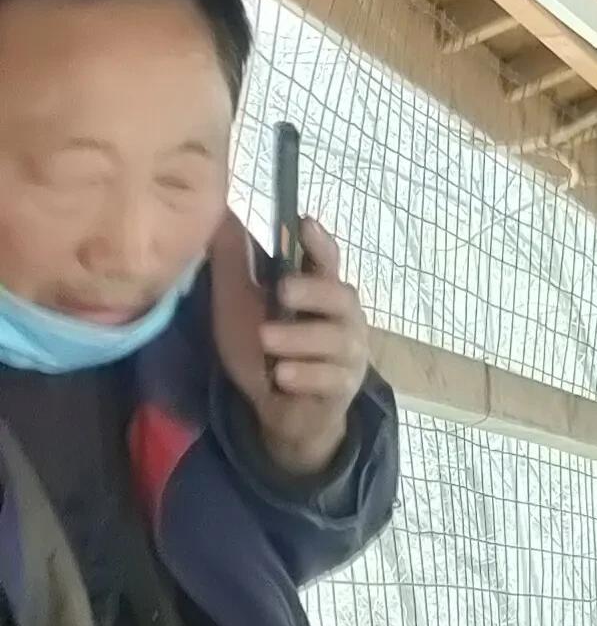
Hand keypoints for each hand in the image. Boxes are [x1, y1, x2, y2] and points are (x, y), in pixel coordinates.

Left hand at [210, 210, 370, 475]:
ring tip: (266, 338)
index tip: (303, 223)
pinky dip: (306, 375)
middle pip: (342, 297)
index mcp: (320, 292)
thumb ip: (235, 263)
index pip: (326, 260)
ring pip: (336, 340)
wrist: (277, 413)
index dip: (319, 242)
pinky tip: (282, 376)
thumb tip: (220, 213)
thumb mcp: (238, 304)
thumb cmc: (263, 352)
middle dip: (314, 291)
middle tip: (282, 290)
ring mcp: (348, 355)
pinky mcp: (343, 389)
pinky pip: (332, 378)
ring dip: (300, 338)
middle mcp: (343, 319)